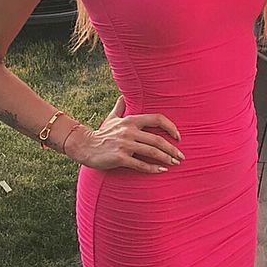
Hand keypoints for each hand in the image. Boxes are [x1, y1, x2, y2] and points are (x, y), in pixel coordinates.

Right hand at [66, 98, 184, 172]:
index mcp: (131, 120)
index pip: (157, 118)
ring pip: (152, 152)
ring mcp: (124, 144)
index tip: (178, 136)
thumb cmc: (102, 134)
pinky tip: (161, 171)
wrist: (85, 147)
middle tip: (181, 157)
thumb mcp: (112, 118)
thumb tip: (123, 95)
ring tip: (175, 164)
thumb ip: (120, 107)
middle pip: (157, 139)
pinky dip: (153, 168)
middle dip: (172, 149)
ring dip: (166, 159)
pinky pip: (140, 164)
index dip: (170, 127)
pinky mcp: (120, 158)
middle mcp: (129, 131)